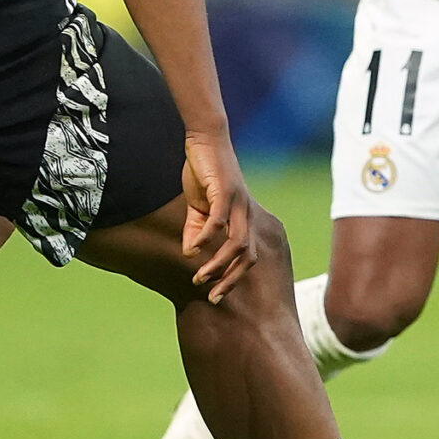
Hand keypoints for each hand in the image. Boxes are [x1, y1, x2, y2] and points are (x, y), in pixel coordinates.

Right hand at [178, 128, 257, 304]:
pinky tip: (193, 249)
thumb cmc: (203, 173)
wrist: (204, 140)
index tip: (216, 296)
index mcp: (243, 219)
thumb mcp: (196, 207)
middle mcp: (246, 214)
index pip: (247, 256)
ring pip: (237, 243)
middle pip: (249, 256)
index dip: (234, 278)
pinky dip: (206, 237)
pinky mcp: (226, 190)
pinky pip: (220, 220)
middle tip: (214, 298)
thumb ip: (194, 229)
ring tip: (200, 278)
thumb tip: (189, 254)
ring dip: (219, 264)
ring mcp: (239, 203)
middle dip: (232, 280)